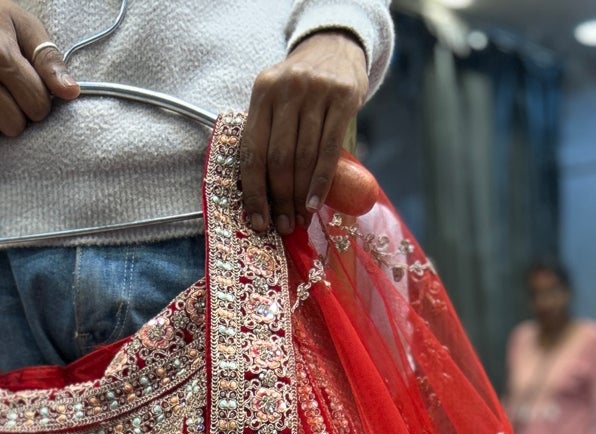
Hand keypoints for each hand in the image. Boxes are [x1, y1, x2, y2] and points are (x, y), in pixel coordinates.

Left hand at [240, 31, 368, 235]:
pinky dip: (321, 182)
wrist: (336, 46)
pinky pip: (329, 150)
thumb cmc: (302, 88)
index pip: (252, 150)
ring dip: (300, 196)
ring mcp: (315, 90)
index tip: (259, 221)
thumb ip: (268, 134)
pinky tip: (315, 203)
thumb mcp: (278, 99)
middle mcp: (286, 88)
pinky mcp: (343, 97)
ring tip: (300, 219)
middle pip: (278, 157)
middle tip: (284, 226)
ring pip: (303, 156)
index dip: (254, 191)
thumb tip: (263, 197)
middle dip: (280, 199)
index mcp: (262, 91)